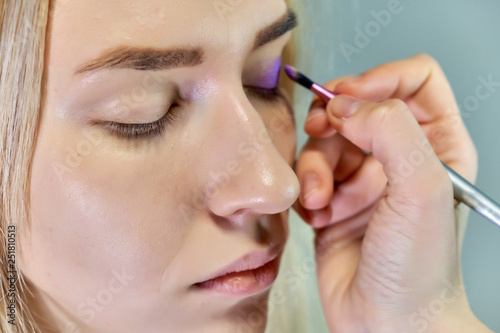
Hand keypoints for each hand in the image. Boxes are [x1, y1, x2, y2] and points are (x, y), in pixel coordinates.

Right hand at [293, 54, 490, 331]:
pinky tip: (317, 213)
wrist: (387, 324)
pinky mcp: (333, 198)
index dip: (379, 79)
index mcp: (436, 145)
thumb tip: (348, 107)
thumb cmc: (418, 270)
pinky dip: (306, 189)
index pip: (413, 80)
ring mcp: (364, 178)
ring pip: (326, 139)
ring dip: (315, 165)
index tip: (350, 96)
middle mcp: (398, 157)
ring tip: (322, 197)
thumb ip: (391, 130)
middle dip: (334, 123)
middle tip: (322, 133)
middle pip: (358, 106)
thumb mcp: (422, 189)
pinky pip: (307, 171)